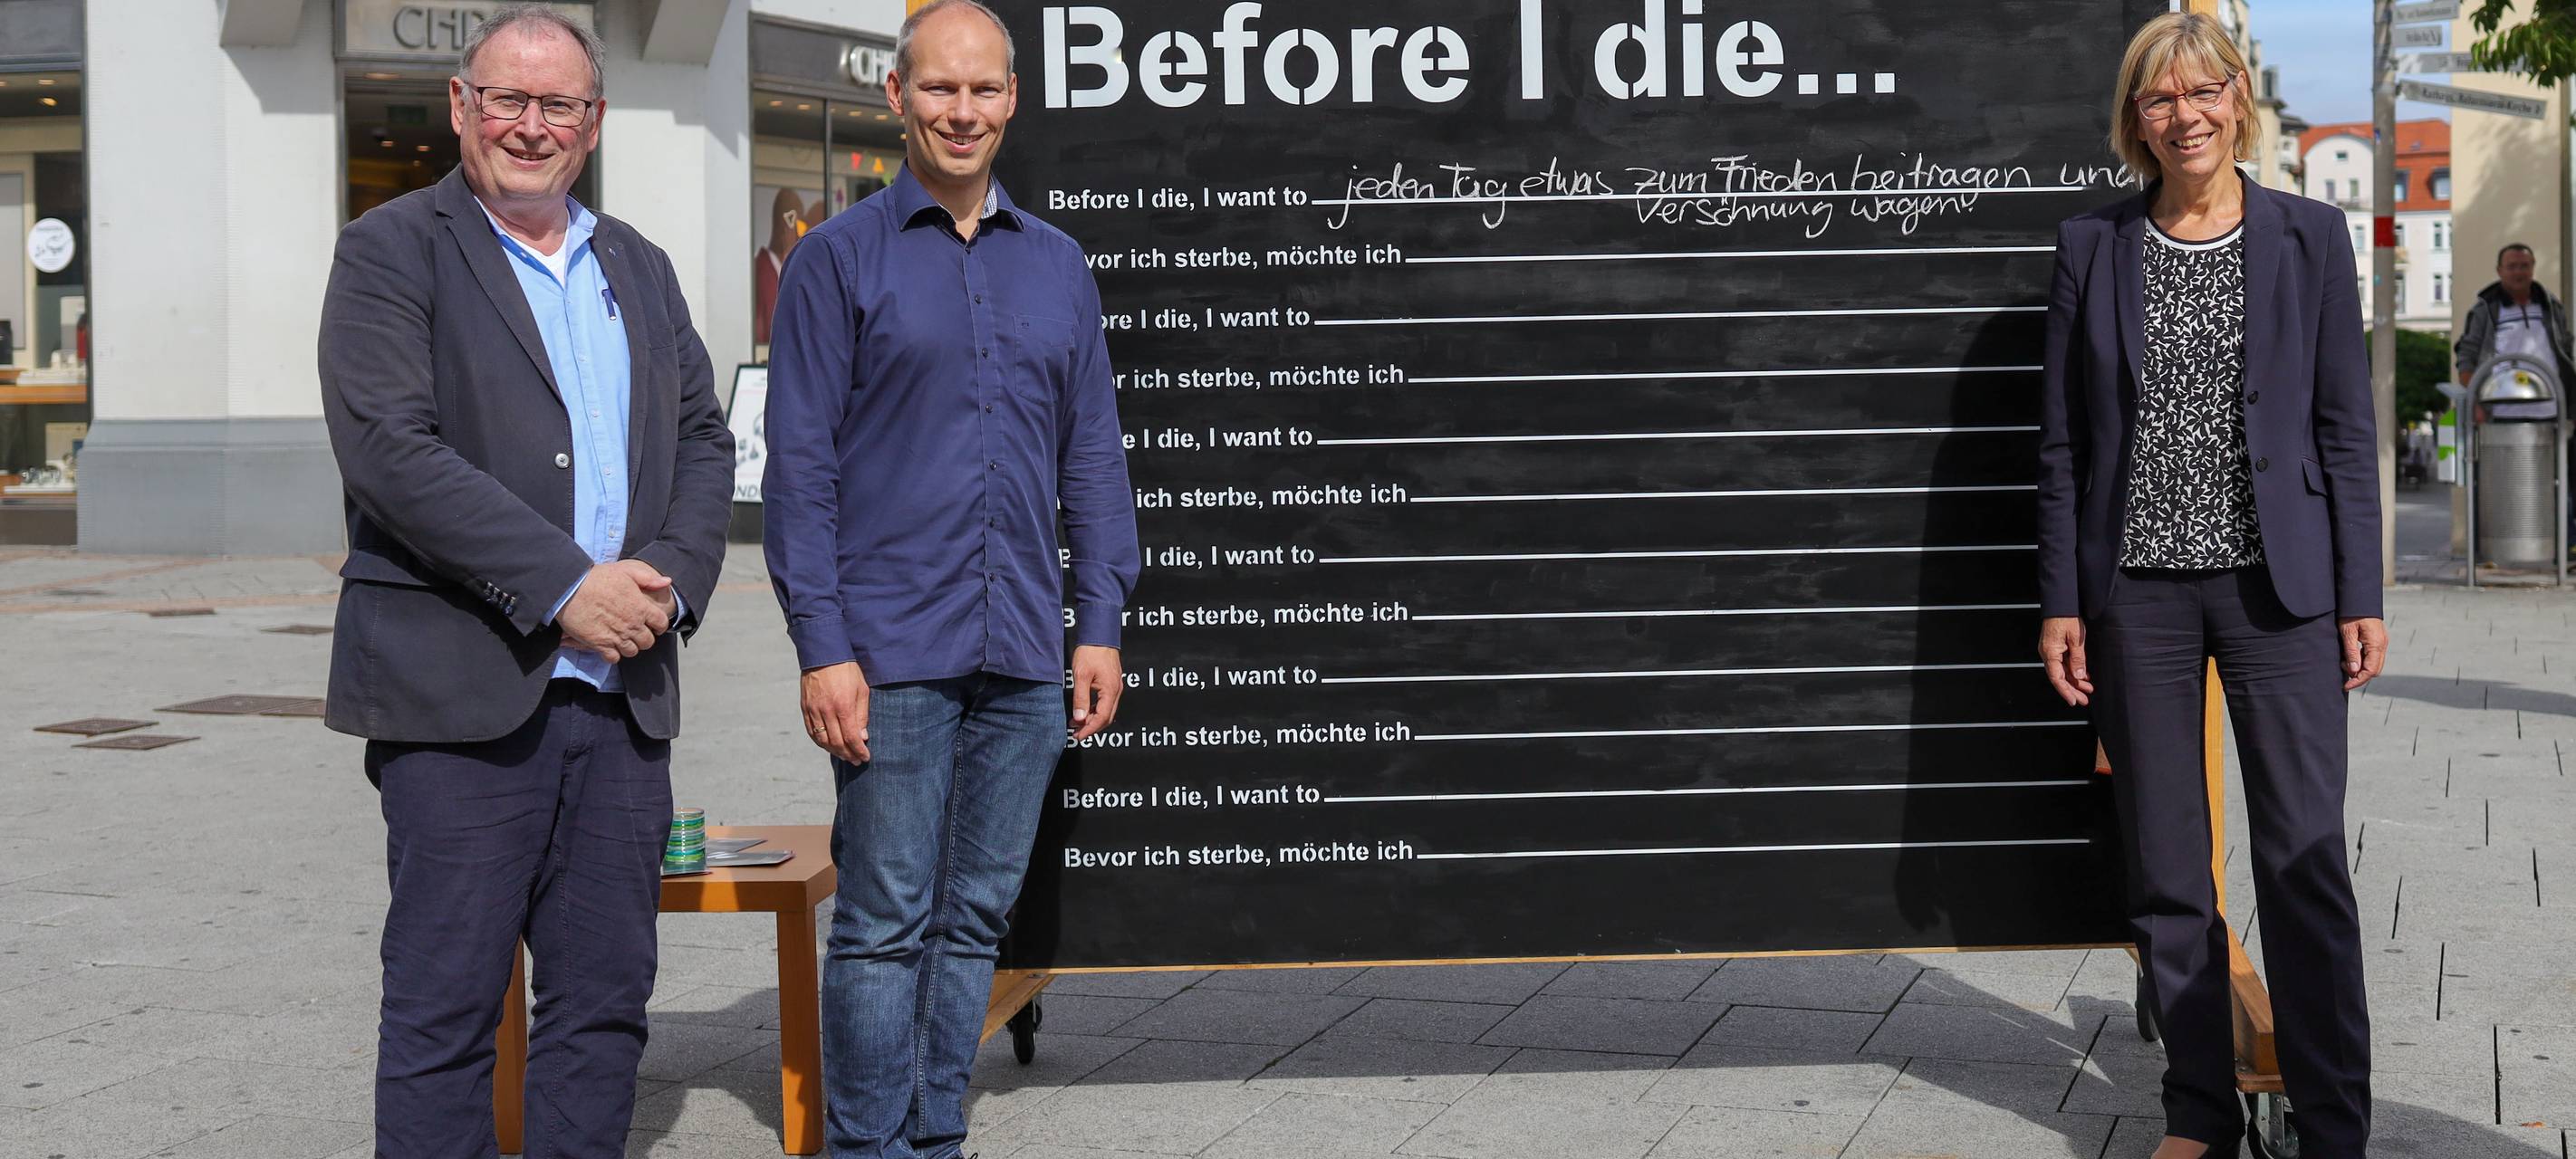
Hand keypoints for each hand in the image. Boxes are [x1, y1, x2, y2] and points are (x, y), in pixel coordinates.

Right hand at [558, 562, 672, 662]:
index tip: (652, 624)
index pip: (661, 624)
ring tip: (621, 639)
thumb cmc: (596, 578)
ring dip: (629, 647)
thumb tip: (667, 581)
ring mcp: (616, 636)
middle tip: (635, 632)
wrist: (569, 588)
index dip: (658, 625)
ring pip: (632, 652)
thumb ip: (648, 578)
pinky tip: (608, 645)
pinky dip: (612, 654)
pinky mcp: (600, 644)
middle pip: (647, 642)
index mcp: (641, 607)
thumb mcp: (626, 571)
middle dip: (643, 638)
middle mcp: (632, 625)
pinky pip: (613, 658)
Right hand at [801, 662, 870, 763]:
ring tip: (844, 755)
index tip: (865, 757)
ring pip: (822, 740)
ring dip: (834, 752)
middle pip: (836, 742)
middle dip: (848, 754)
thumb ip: (862, 715)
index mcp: (843, 706)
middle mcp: (826, 711)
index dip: (859, 751)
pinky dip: (820, 743)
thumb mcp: (861, 690)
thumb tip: (862, 737)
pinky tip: (829, 746)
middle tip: (856, 760)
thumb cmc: (847, 670)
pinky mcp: (805, 708)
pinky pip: (811, 732)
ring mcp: (813, 710)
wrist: (823, 654)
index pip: (851, 737)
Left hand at [1069, 645, 1123, 741]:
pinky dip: (1095, 710)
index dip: (1089, 729)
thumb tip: (1079, 718)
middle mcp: (1116, 690)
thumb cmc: (1091, 652)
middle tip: (1076, 732)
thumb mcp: (1081, 676)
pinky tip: (1084, 710)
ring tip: (1076, 722)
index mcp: (1110, 691)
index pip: (1101, 718)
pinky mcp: (1111, 683)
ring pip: (1106, 711)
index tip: (1078, 736)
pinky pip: (1105, 702)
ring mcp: (1115, 687)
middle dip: (1091, 727)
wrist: (1099, 635)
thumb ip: (1080, 698)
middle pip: (1106, 718)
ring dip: (1092, 719)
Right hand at [2039, 617, 2092, 706]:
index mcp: (2050, 652)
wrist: (2060, 603)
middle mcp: (2047, 654)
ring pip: (2062, 672)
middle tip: (2084, 700)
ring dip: (2074, 681)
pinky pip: (2062, 664)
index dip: (2066, 691)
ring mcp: (2050, 651)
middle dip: (2072, 690)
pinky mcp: (2054, 647)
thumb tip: (2079, 676)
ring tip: (2087, 690)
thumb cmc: (2066, 617)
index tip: (2074, 701)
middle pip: (2059, 677)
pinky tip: (2083, 677)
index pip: (2057, 678)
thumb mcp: (2076, 639)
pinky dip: (2073, 671)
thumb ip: (2078, 658)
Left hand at [2339, 616, 2387, 691]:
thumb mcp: (2347, 632)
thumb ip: (2351, 652)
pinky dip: (2362, 660)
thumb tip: (2354, 671)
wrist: (2358, 597)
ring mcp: (2382, 641)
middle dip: (2360, 676)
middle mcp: (2382, 644)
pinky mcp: (2378, 639)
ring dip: (2361, 668)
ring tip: (2344, 663)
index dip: (2358, 680)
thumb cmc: (2351, 613)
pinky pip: (2372, 655)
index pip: (2371, 670)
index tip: (2346, 686)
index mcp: (2377, 643)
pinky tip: (2350, 657)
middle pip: (2375, 669)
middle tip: (2343, 674)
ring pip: (2374, 663)